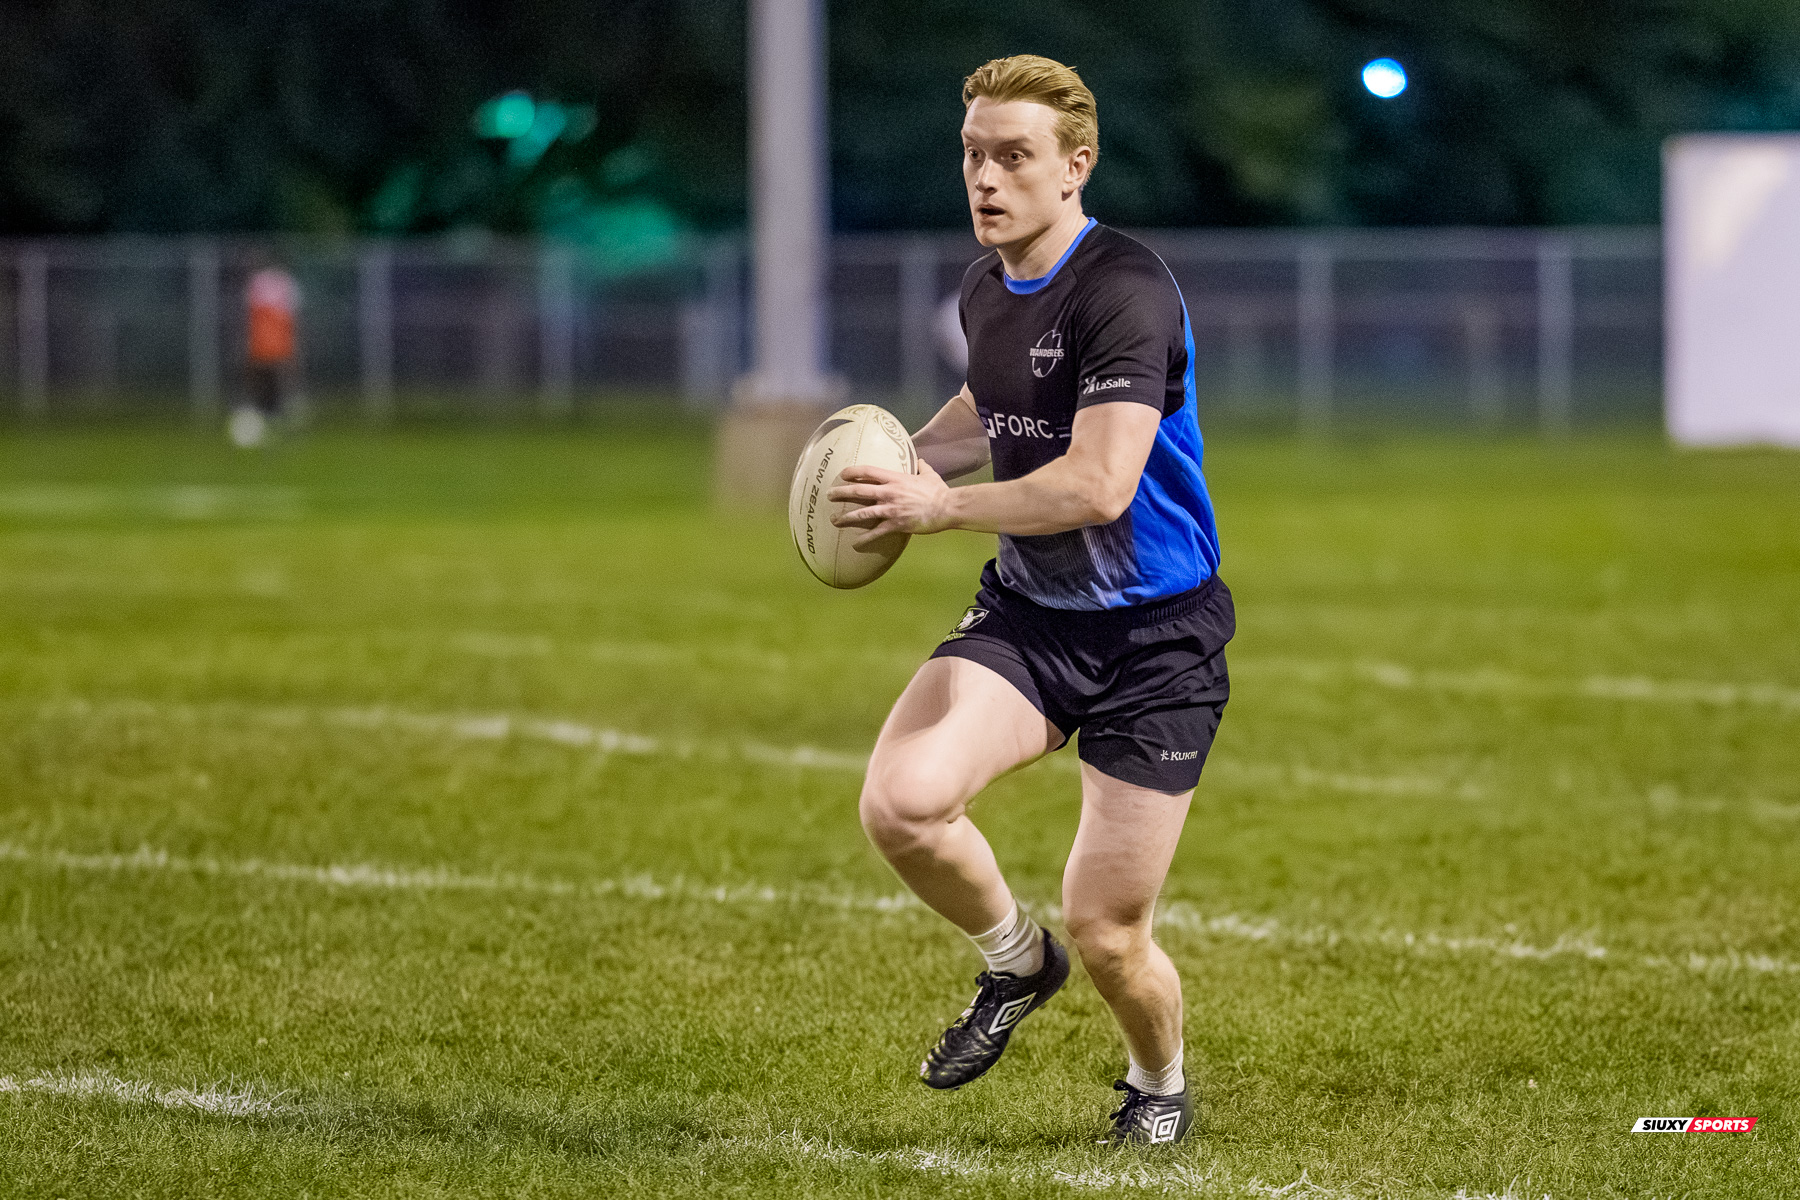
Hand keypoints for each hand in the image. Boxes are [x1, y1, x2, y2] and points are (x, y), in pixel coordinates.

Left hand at [827, 458, 952, 547]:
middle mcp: (889, 492)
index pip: (868, 471)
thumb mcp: (929, 475)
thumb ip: (922, 467)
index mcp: (895, 478)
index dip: (853, 472)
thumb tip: (920, 461)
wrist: (946, 508)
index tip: (842, 474)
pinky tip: (854, 544)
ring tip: (834, 520)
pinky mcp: (896, 524)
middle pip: (859, 490)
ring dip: (846, 517)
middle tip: (828, 495)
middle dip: (841, 493)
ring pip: (862, 512)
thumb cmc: (938, 491)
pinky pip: (876, 533)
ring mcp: (891, 509)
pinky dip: (864, 539)